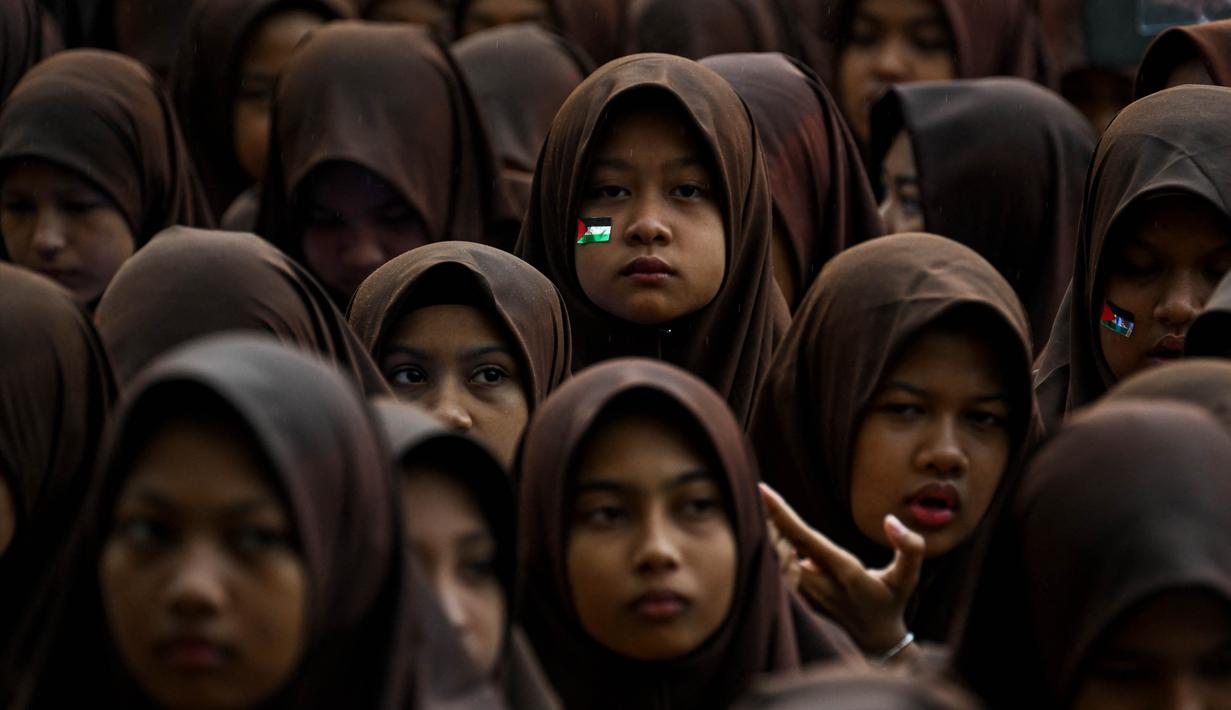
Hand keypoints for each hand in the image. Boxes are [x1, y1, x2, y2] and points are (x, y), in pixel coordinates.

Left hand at [760, 483, 924, 655]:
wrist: (873, 639)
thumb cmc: (890, 601)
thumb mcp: (907, 577)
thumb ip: (909, 548)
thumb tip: (891, 520)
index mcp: (844, 572)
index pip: (804, 538)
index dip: (781, 514)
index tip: (762, 490)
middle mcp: (818, 583)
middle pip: (780, 546)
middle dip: (765, 519)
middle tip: (757, 493)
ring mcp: (804, 593)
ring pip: (773, 559)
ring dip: (765, 533)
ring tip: (761, 507)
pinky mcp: (796, 597)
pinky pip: (774, 570)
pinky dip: (767, 548)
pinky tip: (764, 530)